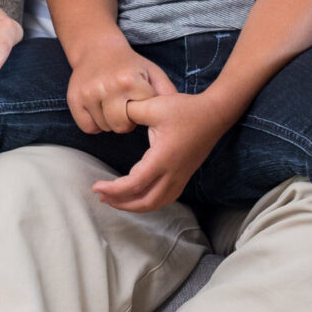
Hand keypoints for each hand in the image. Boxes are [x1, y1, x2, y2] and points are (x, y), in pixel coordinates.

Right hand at [66, 44, 176, 134]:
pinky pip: (87, 128)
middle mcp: (107, 87)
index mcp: (129, 81)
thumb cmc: (130, 64)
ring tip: (113, 107)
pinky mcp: (73, 99)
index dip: (144, 113)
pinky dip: (95, 124)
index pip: (141, 116)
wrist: (96, 48)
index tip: (141, 103)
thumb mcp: (153, 73)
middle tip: (126, 109)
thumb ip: (167, 93)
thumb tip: (182, 114)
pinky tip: (100, 111)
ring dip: (111, 122)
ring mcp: (88, 93)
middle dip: (126, 122)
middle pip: (121, 126)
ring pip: (104, 127)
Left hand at [93, 89, 235, 212]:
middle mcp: (173, 173)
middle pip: (145, 202)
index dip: (114, 189)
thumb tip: (111, 117)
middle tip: (101, 197)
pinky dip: (149, 202)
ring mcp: (181, 176)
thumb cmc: (185, 109)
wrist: (214, 114)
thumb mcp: (153, 106)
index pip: (134, 184)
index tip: (96, 186)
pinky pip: (165, 197)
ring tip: (115, 199)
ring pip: (157, 202)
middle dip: (121, 203)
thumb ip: (129, 112)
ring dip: (135, 205)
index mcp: (162, 158)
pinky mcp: (184, 175)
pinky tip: (137, 196)